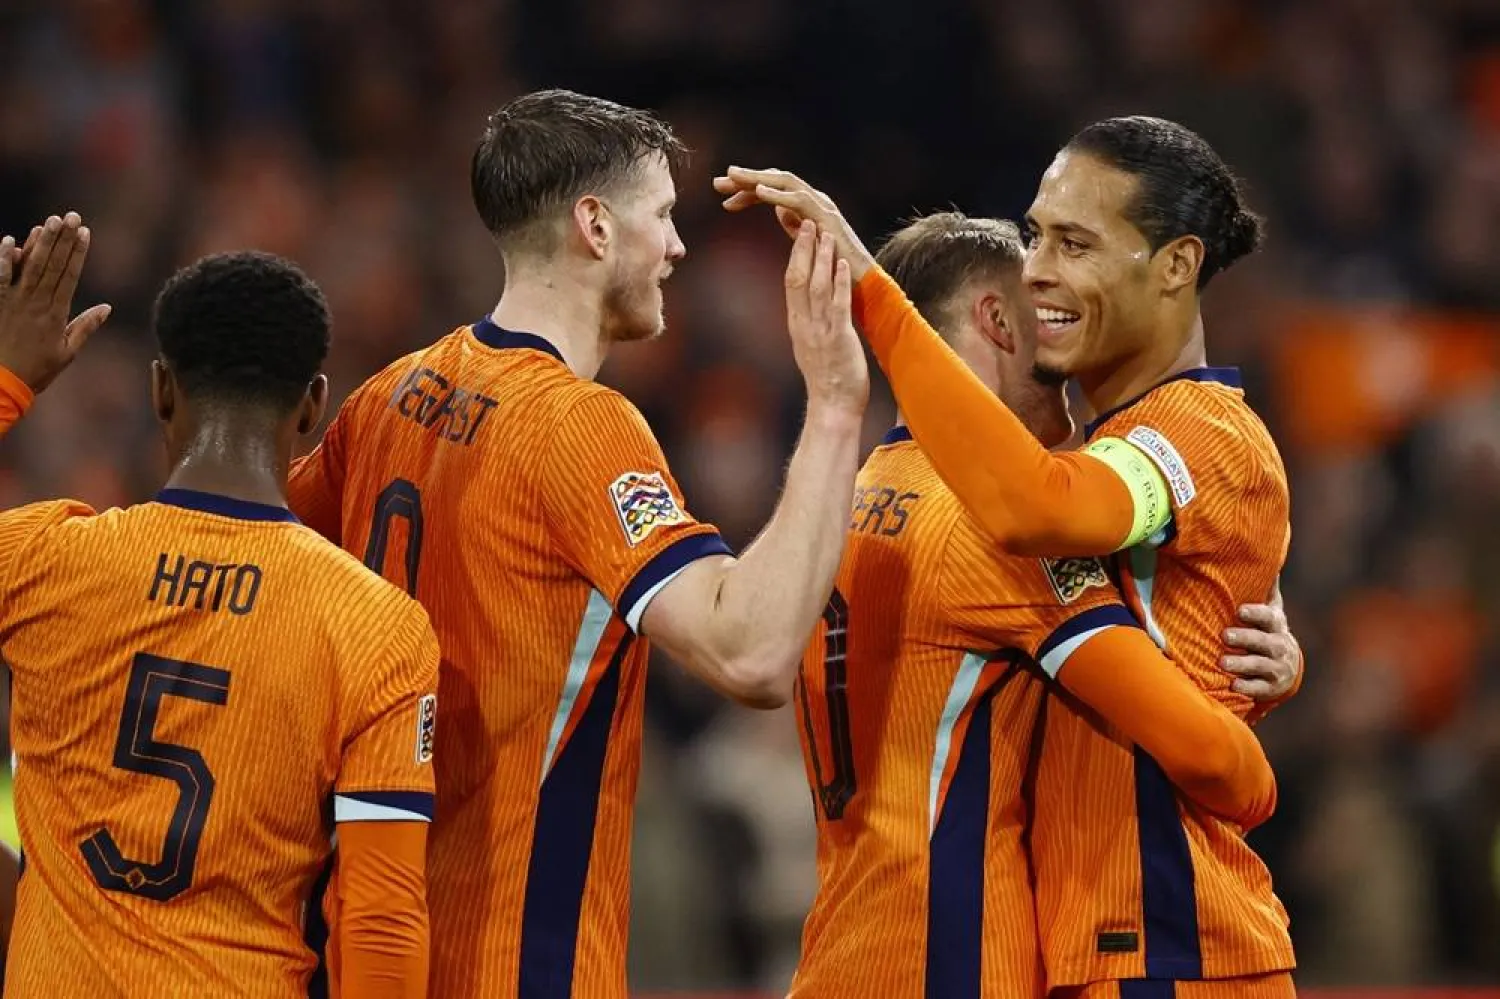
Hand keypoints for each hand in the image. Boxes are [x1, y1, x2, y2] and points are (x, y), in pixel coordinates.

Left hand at [0, 213, 110, 392]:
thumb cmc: (35, 371)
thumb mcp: (66, 353)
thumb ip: (85, 327)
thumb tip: (106, 308)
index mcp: (56, 314)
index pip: (70, 276)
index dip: (78, 253)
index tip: (85, 232)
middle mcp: (36, 303)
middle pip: (52, 265)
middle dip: (63, 239)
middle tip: (70, 216)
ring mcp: (13, 301)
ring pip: (29, 266)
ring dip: (40, 242)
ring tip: (49, 221)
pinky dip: (4, 259)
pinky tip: (10, 241)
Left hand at [714, 167, 876, 279]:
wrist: (862, 283)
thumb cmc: (836, 269)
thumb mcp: (809, 244)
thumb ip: (795, 226)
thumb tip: (780, 212)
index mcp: (807, 208)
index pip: (774, 191)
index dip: (748, 192)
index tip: (724, 200)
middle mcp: (815, 200)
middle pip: (776, 180)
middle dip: (746, 179)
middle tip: (717, 182)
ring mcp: (822, 205)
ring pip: (786, 182)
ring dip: (757, 179)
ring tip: (732, 177)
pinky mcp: (827, 217)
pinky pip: (799, 200)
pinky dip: (778, 194)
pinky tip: (759, 192)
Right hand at [784, 221, 867, 417]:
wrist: (832, 407)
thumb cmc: (827, 380)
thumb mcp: (812, 346)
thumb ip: (810, 323)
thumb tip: (811, 306)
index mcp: (797, 324)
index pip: (791, 282)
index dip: (795, 255)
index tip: (799, 233)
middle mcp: (804, 324)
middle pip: (798, 278)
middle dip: (804, 248)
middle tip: (809, 222)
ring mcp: (819, 331)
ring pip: (816, 287)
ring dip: (822, 258)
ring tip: (827, 234)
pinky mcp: (838, 339)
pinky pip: (837, 305)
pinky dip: (839, 282)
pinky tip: (843, 264)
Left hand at [1222, 581, 1301, 700]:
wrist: (1288, 667)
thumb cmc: (1270, 632)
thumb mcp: (1272, 613)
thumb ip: (1267, 591)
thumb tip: (1269, 558)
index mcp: (1276, 626)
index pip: (1269, 618)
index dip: (1256, 614)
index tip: (1240, 610)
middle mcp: (1279, 646)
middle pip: (1264, 642)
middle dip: (1245, 638)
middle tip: (1224, 635)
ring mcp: (1277, 668)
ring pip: (1260, 666)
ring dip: (1241, 664)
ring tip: (1222, 662)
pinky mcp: (1271, 687)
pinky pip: (1259, 688)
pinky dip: (1247, 687)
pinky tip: (1233, 686)